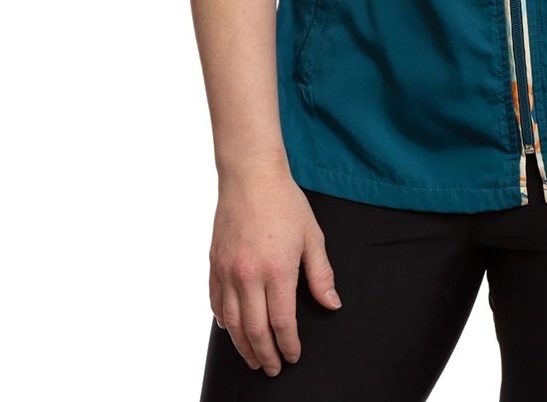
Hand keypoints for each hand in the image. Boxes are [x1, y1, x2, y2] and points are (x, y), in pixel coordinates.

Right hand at [208, 165, 341, 376]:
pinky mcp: (214, 264)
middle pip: (255, 330)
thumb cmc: (285, 203)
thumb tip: (332, 303)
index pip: (282, 322)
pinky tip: (232, 330)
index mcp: (277, 270)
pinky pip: (216, 303)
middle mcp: (248, 276)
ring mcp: (228, 271)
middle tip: (273, 369)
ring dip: (243, 346)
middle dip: (265, 355)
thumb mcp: (312, 236)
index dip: (288, 344)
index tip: (294, 356)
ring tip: (253, 359)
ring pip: (231, 323)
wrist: (251, 176)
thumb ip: (321, 274)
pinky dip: (224, 322)